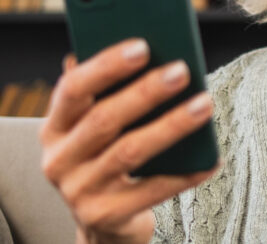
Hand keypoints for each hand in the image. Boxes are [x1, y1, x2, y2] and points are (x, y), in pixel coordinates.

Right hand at [38, 39, 220, 243]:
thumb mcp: (96, 126)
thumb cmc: (108, 157)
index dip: (106, 66)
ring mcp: (80, 191)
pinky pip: (153, 191)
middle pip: (104, 119)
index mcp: (55, 127)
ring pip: (130, 152)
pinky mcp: (105, 217)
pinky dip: (185, 174)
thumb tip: (142, 45)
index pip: (72, 89)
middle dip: (146, 92)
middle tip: (182, 71)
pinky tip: (211, 158)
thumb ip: (108, 91)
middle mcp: (59, 160)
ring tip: (205, 104)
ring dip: (172, 125)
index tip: (142, 45)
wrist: (104, 222)